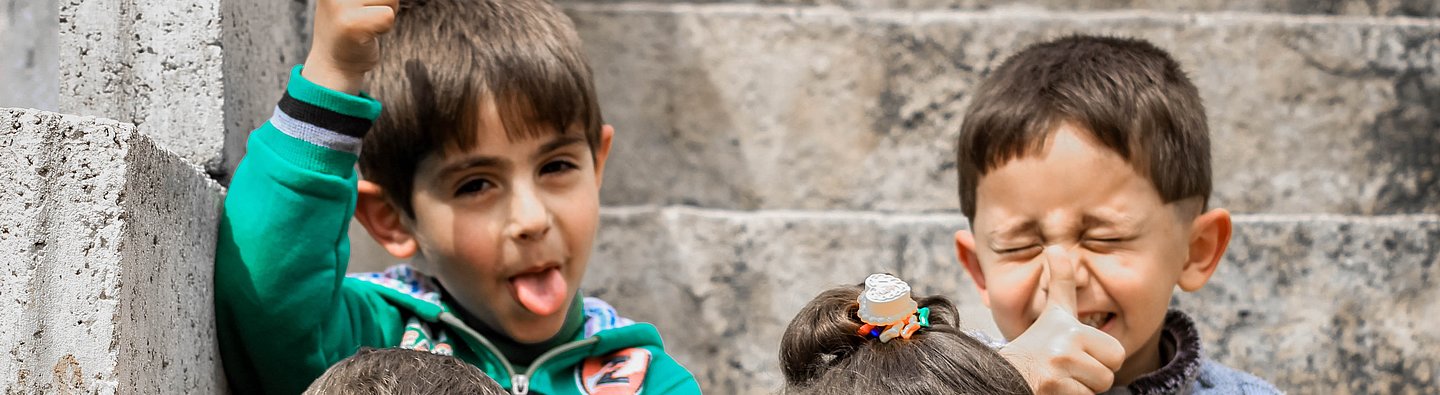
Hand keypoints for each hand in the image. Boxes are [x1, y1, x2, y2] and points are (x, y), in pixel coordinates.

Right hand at [302, 0, 399, 93]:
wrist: (333, 64)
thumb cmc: (352, 25)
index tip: (372, 9)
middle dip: (386, 0)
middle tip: (368, 14)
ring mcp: (340, 4)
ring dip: (386, 12)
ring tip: (366, 23)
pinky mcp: (352, 24)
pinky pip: (388, 16)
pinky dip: (385, 26)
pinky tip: (367, 34)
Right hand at [999, 246, 1125, 393]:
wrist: (1004, 372)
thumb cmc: (1036, 344)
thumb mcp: (1052, 312)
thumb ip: (1060, 282)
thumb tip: (1056, 247)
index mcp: (1071, 330)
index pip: (1117, 353)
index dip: (1101, 357)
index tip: (1078, 352)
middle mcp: (1065, 350)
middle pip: (1109, 374)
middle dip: (1093, 375)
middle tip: (1070, 368)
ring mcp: (1058, 374)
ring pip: (1097, 389)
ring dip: (1082, 387)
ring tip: (1062, 378)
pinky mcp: (1052, 392)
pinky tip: (1055, 388)